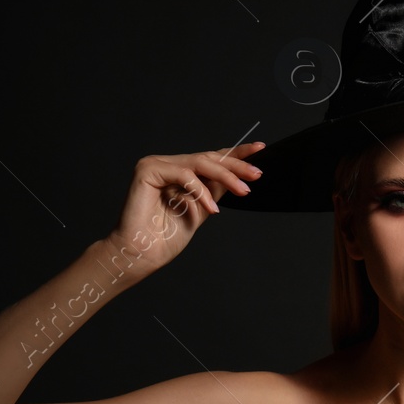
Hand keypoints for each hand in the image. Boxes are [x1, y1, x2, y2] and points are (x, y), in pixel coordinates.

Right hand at [107, 145, 263, 276]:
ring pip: (199, 163)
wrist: (143, 254)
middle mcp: (167, 164)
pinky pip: (183, 174)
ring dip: (226, 176)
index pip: (212, 158)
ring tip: (244, 190)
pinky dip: (200, 191)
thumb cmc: (167, 236)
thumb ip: (216, 190)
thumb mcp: (203, 209)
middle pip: (208, 158)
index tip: (260, 149)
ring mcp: (156, 164)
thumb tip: (240, 175)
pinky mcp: (147, 170)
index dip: (236, 154)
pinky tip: (212, 208)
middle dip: (236, 165)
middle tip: (257, 174)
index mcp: (180, 171)